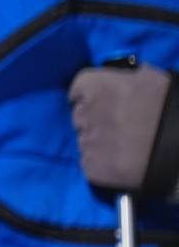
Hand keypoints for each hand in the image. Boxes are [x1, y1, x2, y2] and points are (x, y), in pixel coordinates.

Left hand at [69, 62, 178, 195]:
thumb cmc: (172, 108)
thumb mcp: (149, 80)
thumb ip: (123, 79)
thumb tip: (115, 81)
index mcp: (97, 87)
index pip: (77, 90)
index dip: (90, 98)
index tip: (101, 104)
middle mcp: (87, 113)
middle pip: (79, 116)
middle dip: (95, 120)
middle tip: (119, 127)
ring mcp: (89, 142)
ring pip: (85, 140)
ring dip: (99, 142)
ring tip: (126, 147)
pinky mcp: (94, 167)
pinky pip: (89, 163)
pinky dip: (102, 164)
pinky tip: (123, 163)